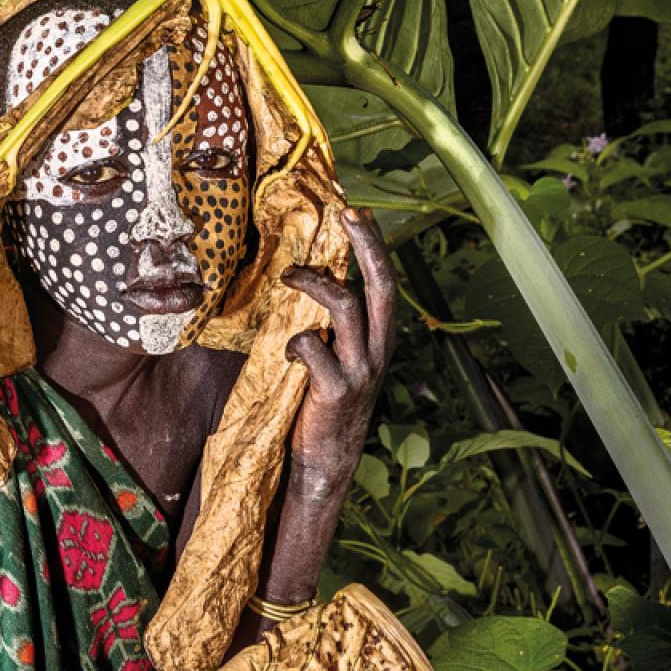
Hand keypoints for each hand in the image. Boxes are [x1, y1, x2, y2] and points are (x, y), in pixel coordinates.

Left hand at [281, 209, 395, 501]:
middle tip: (347, 214)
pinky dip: (297, 342)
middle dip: (367, 246)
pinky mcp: (335, 390)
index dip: (374, 245)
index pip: (383, 282)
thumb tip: (312, 276)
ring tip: (289, 275)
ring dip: (316, 284)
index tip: (356, 211)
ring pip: (346, 308)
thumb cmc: (324, 399)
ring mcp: (359, 369)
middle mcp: (377, 349)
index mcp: (379, 337)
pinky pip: (315, 350)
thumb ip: (333, 324)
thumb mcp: (338, 356)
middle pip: (381, 286)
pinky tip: (286, 349)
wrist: (327, 458)